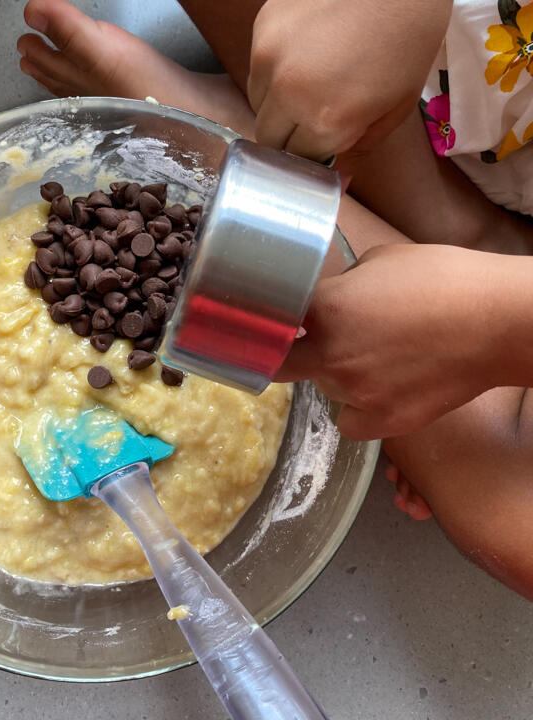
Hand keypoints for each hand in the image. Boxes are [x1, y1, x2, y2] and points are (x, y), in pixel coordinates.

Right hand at [247, 0, 451, 162]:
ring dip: (277, 107)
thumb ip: (360, 148)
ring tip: (308, 85)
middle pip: (269, 140)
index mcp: (326, 119)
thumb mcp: (397, 104)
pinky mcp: (261, 29)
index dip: (314, 156)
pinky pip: (256, 70)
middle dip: (290, 138)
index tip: (326, 144)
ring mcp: (269, 58)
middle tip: (314, 119)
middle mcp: (288, 94)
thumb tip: (339, 183)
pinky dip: (273, 74)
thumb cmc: (408, 35)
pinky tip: (302, 56)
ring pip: (257, 105)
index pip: (299, 161)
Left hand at [276, 244, 528, 439]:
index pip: (274, 318)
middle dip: (287, 353)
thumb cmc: (444, 279)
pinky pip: (349, 421)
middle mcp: (330, 355)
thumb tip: (331, 297)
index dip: (271, 318)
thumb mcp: (381, 260)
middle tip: (304, 344)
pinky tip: (376, 392)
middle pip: (282, 363)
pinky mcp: (381, 421)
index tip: (271, 320)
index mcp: (325, 309)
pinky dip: (356, 410)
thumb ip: (343, 284)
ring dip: (334, 374)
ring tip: (372, 358)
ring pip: (322, 387)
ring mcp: (353, 392)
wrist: (498, 322)